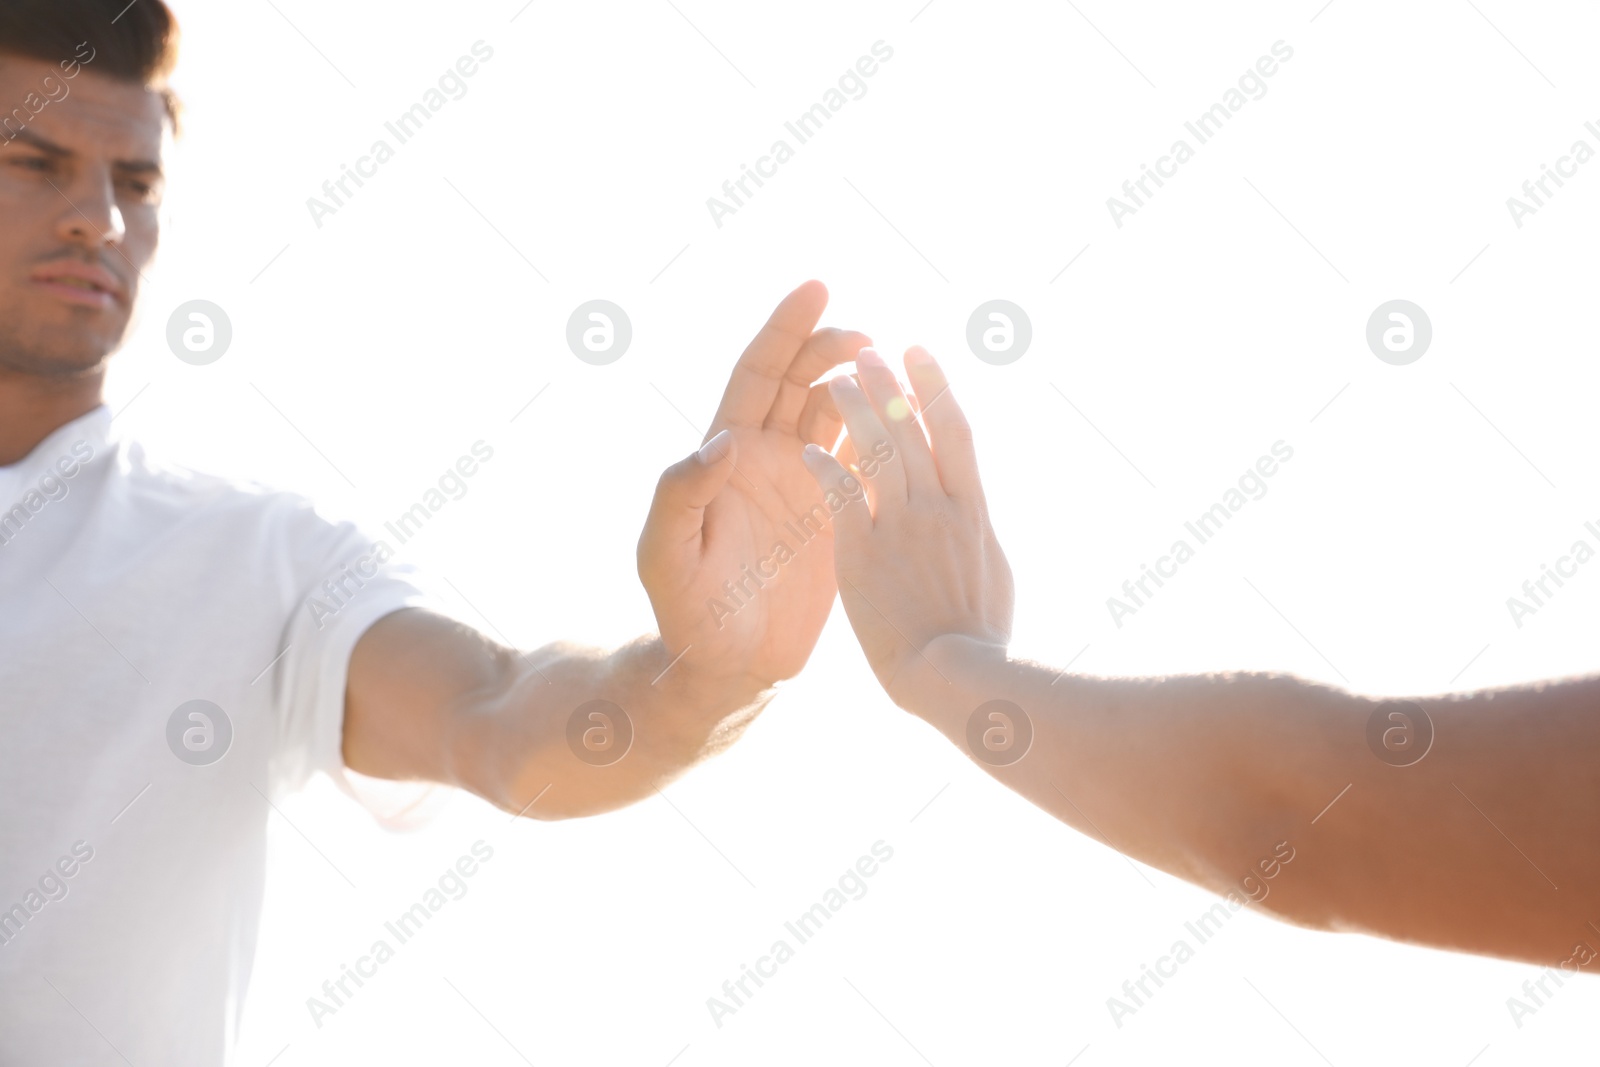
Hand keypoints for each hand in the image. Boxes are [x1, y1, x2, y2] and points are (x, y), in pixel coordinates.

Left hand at [637, 281, 869, 694]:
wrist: (727, 665)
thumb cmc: (686, 612)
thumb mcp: (666, 554)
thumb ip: (681, 494)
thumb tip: (722, 441)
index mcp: (725, 452)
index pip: (757, 372)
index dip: (784, 328)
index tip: (816, 288)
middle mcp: (765, 456)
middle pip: (802, 379)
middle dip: (833, 347)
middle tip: (869, 335)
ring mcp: (803, 482)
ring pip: (838, 413)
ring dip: (865, 385)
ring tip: (897, 367)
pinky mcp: (835, 515)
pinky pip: (865, 461)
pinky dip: (887, 436)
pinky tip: (917, 421)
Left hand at [800, 346, 1012, 708]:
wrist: (955, 677)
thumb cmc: (980, 639)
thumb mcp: (996, 573)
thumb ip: (978, 531)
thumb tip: (978, 507)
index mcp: (973, 509)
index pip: (954, 429)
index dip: (936, 385)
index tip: (922, 352)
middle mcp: (937, 507)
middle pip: (910, 427)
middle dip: (887, 383)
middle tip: (871, 349)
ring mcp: (901, 527)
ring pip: (876, 450)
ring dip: (854, 410)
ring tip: (837, 379)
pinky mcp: (863, 553)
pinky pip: (841, 496)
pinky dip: (826, 468)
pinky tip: (809, 450)